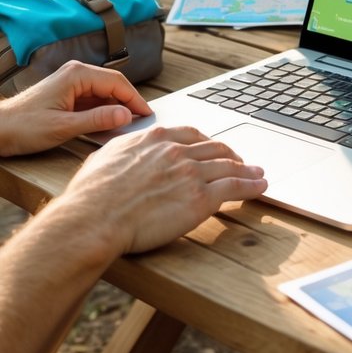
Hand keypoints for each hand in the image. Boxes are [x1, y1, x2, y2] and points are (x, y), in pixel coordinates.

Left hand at [0, 62, 151, 156]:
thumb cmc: (24, 127)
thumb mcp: (64, 127)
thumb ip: (97, 120)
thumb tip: (127, 115)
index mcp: (77, 75)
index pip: (117, 83)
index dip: (135, 99)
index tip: (148, 116)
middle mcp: (76, 73)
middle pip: (113, 85)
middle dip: (128, 102)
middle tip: (143, 122)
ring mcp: (71, 84)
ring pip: (104, 93)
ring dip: (116, 107)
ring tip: (130, 125)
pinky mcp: (67, 95)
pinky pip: (93, 100)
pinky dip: (104, 111)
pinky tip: (110, 125)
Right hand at [66, 124, 268, 253]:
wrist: (95, 218)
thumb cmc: (92, 195)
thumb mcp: (105, 157)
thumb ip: (125, 150)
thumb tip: (124, 153)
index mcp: (154, 138)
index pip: (191, 134)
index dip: (206, 142)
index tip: (212, 148)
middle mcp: (176, 150)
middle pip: (214, 148)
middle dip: (231, 154)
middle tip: (240, 160)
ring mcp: (190, 173)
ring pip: (228, 166)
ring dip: (247, 169)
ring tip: (257, 173)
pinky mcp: (200, 198)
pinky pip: (234, 187)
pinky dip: (251, 185)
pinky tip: (259, 186)